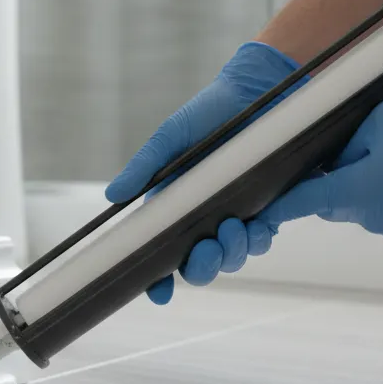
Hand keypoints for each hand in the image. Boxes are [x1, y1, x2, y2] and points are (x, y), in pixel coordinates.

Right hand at [106, 42, 300, 301]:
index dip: (157, 279)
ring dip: (231, 254)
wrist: (260, 90)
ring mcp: (237, 213)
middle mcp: (204, 215)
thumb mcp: (172, 136)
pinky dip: (258, 239)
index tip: (159, 292)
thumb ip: (145, 166)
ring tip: (234, 229)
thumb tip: (113, 196)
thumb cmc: (211, 111)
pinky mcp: (269, 206)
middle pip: (198, 264)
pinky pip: (262, 238)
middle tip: (205, 251)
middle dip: (201, 269)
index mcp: (174, 204)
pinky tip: (257, 224)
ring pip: (231, 257)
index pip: (161, 251)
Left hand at [261, 96, 382, 246]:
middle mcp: (372, 220)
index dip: (275, 206)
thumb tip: (333, 161)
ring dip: (374, 188)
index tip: (253, 212)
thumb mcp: (382, 120)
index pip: (300, 202)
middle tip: (370, 150)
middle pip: (335, 201)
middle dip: (342, 178)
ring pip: (366, 207)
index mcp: (355, 192)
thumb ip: (346, 142)